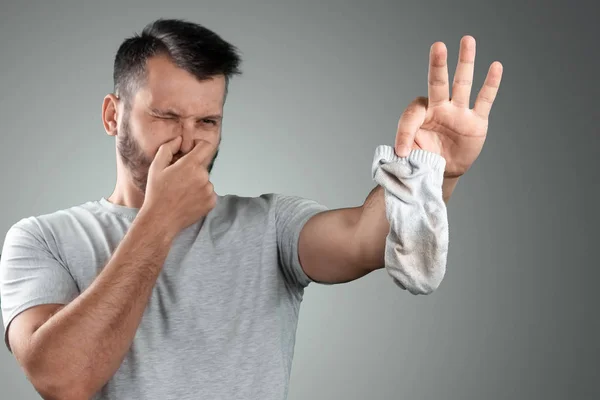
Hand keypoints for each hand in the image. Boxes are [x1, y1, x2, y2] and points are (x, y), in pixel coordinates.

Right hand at [141, 136, 217, 234]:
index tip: (192, 151)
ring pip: (205, 180)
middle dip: (192, 169)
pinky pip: (208, 193)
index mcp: (190, 165)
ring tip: (181, 193)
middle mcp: (203, 176)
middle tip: (178, 180)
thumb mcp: (156, 167)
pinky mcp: (212, 202)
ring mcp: (209, 190)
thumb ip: (168, 148)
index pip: (205, 146)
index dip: (198, 146)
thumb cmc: (157, 193)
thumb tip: (179, 139)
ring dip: (196, 183)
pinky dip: (200, 195)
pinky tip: (187, 201)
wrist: (161, 219)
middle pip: (202, 166)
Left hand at [394, 36, 502, 177]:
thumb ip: (404, 147)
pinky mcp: (476, 122)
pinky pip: (484, 100)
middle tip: (438, 46)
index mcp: (420, 115)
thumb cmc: (423, 158)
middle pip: (438, 82)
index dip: (404, 131)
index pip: (413, 113)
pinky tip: (496, 66)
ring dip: (465, 63)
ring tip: (467, 40)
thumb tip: (400, 151)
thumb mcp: (409, 155)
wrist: (442, 171)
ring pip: (462, 83)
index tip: (401, 151)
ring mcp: (459, 113)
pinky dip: (490, 84)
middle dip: (438, 65)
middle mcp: (440, 108)